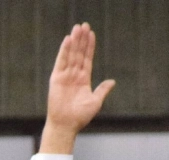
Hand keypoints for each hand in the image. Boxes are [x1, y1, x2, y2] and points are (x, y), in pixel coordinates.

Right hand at [41, 23, 115, 153]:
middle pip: (79, 53)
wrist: (66, 125)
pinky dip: (64, 51)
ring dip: (74, 41)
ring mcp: (65, 76)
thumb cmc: (80, 117)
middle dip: (82, 40)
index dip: (89, 47)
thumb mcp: (96, 102)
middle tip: (84, 25)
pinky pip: (61, 61)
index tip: (92, 34)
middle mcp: (74, 75)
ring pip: (71, 55)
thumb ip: (102, 90)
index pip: (87, 59)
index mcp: (84, 80)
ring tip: (77, 28)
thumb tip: (112, 82)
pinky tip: (68, 40)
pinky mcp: (56, 78)